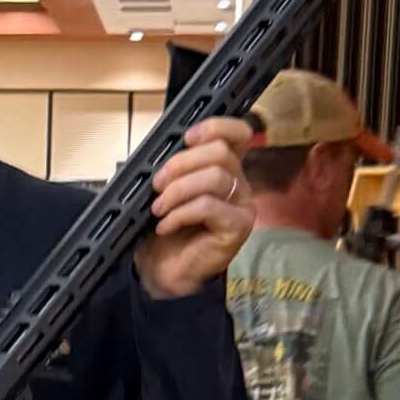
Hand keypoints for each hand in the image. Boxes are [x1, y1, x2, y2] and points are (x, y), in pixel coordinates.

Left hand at [133, 118, 254, 298]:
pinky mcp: (238, 227)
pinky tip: (165, 226)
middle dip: (181, 164)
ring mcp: (242, 206)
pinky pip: (209, 206)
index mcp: (224, 168)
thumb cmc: (165, 229)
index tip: (186, 137)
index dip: (216, 127)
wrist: (164, 272)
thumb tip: (162, 147)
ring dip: (178, 190)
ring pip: (216, 178)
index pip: (238, 134)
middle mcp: (239, 183)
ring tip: (159, 208)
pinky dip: (180, 213)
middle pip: (221, 153)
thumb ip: (173, 167)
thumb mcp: (165, 190)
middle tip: (157, 184)